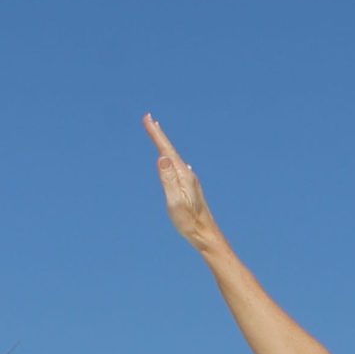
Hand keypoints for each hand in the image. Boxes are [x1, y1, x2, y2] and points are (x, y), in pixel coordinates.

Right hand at [143, 112, 219, 249]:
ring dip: (164, 145)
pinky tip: (171, 161)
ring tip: (158, 134)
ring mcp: (190, 182)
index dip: (156, 134)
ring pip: (174, 158)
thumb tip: (162, 157)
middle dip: (159, 135)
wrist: (207, 235)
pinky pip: (177, 167)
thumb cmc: (190, 222)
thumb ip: (168, 179)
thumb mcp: (175, 201)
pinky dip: (170, 159)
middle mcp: (188, 175)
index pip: (166, 150)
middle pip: (170, 151)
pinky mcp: (190, 189)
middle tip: (149, 119)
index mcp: (183, 175)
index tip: (148, 118)